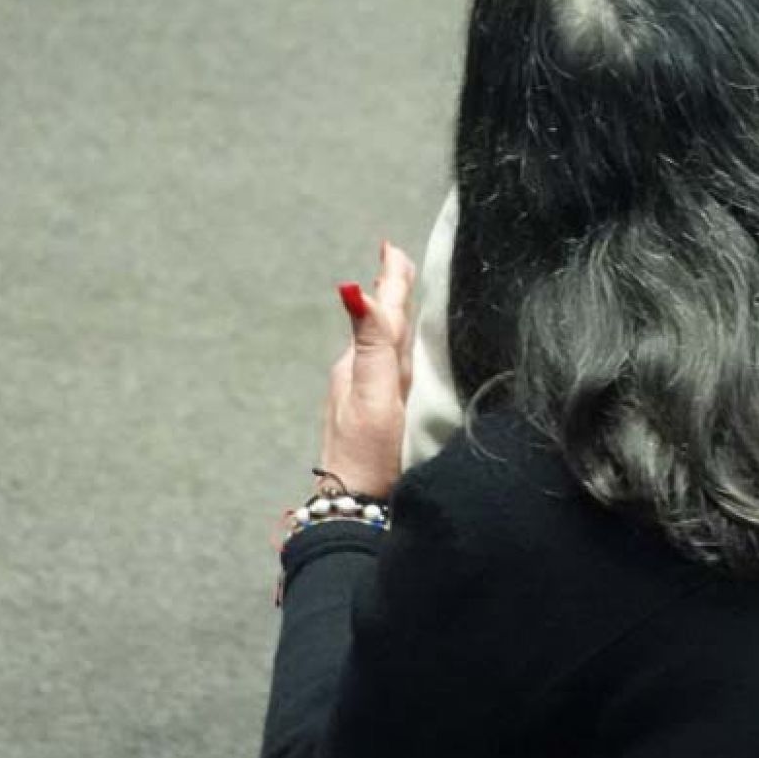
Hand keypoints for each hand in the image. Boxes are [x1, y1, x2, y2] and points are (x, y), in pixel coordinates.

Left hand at [318, 241, 416, 498]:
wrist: (356, 510)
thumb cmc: (367, 453)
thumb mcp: (372, 395)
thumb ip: (370, 344)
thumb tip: (352, 289)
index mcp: (360, 365)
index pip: (380, 312)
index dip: (391, 281)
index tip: (392, 247)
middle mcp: (362, 376)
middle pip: (382, 324)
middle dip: (394, 293)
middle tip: (401, 262)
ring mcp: (368, 398)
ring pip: (386, 347)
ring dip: (396, 320)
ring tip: (405, 298)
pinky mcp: (378, 419)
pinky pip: (393, 370)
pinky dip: (401, 351)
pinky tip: (406, 355)